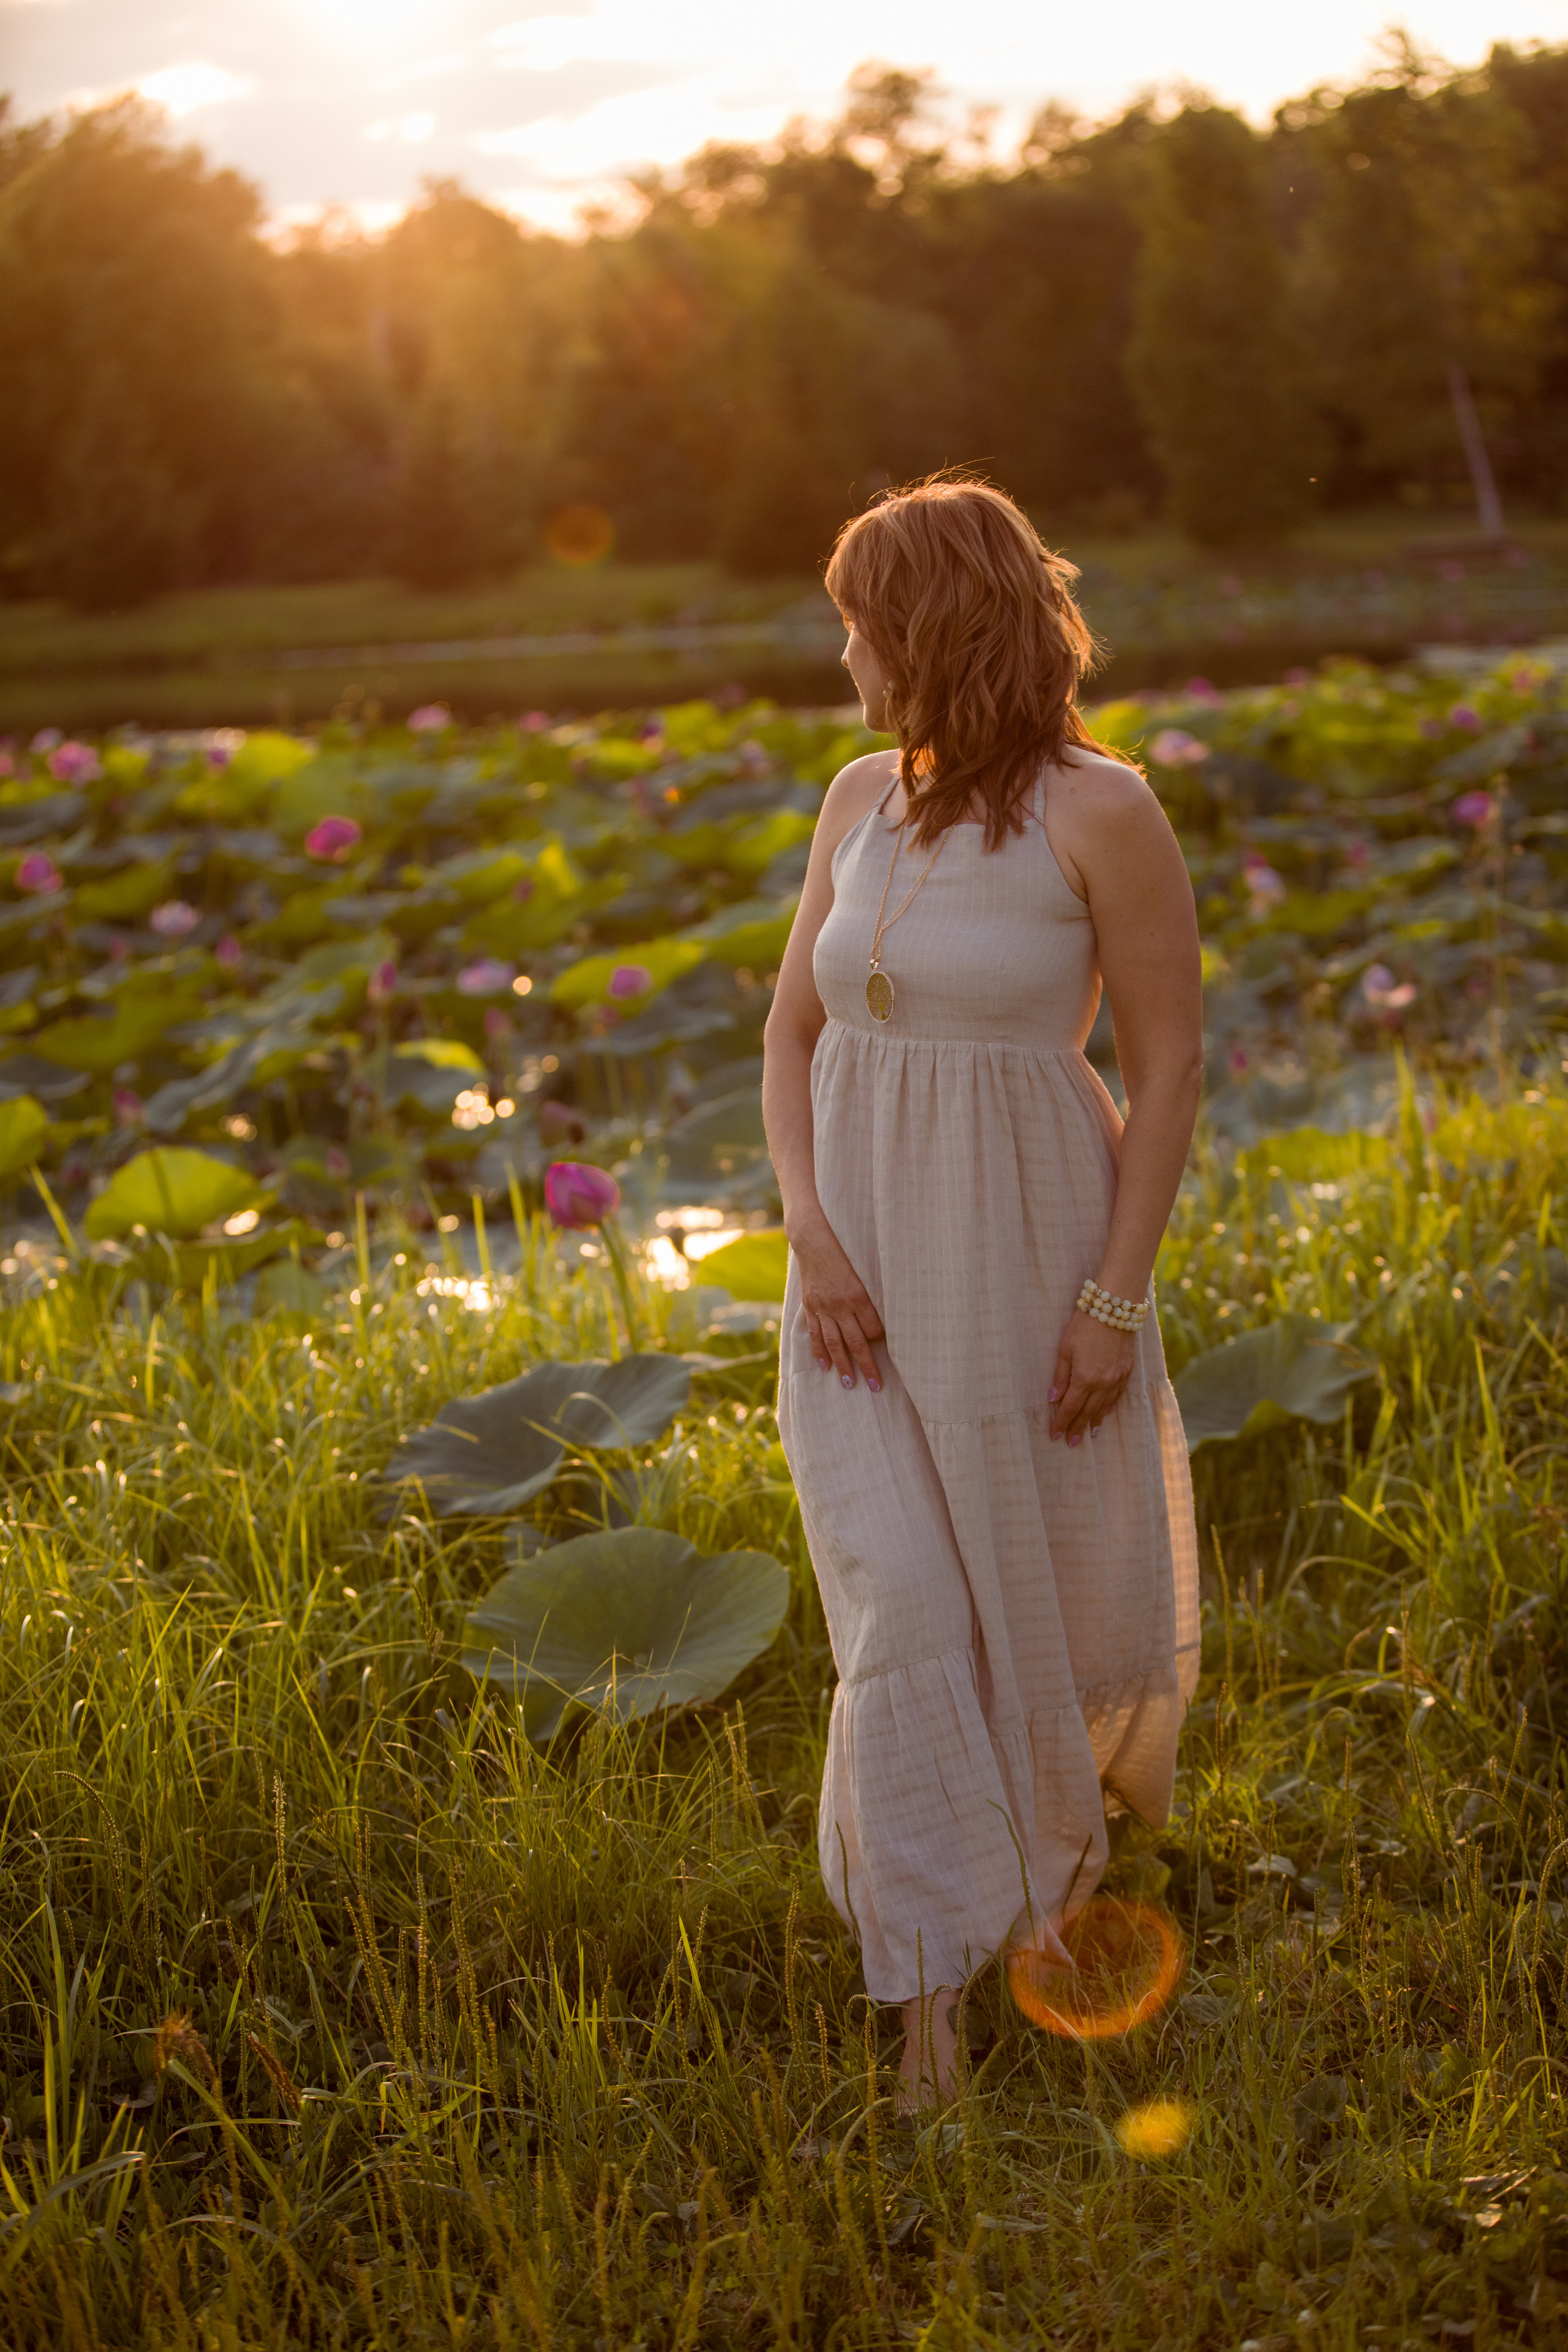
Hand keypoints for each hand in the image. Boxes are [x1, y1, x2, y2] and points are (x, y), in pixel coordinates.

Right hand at [790, 1215, 884, 1390]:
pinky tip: (825, 1366)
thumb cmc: (845, 1252)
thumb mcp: (864, 1270)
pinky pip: (816, 1333)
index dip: (880, 1341)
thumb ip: (872, 1295)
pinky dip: (819, 1351)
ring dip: (842, 1365)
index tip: (889, 1352)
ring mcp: (822, 1307)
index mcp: (858, 1295)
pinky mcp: (810, 1306)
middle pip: (856, 1341)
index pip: (873, 1328)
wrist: (813, 1240)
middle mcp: (840, 1304)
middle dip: (866, 1365)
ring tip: (849, 1383)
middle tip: (875, 1386)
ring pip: (834, 1343)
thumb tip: (884, 1319)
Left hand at [1049, 1308, 1134, 1444]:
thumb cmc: (1085, 1325)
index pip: (1070, 1408)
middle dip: (1078, 1428)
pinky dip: (1110, 1406)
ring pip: (1104, 1406)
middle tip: (1071, 1443)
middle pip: (1087, 1412)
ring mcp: (1117, 1378)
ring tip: (1089, 1434)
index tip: (1055, 1435)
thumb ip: (1060, 1376)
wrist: (1115, 1307)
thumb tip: (1053, 1399)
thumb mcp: (1065, 1349)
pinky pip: (1118, 1395)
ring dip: (1095, 1421)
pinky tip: (1106, 1413)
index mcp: (1085, 1378)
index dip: (1062, 1422)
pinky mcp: (1127, 1370)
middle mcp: (1103, 1383)